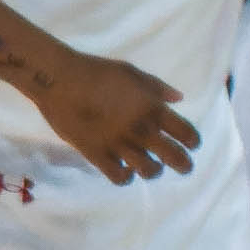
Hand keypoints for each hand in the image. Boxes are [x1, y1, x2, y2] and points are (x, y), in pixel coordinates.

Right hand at [30, 39, 199, 178]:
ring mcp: (118, 144)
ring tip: (150, 166)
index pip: (187, 133)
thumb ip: (157, 88)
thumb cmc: (96, 71)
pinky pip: (119, 177)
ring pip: (149, 171)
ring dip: (153, 170)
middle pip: (175, 158)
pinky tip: (124, 169)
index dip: (192, 142)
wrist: (57, 78)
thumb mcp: (132, 73)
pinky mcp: (96, 154)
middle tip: (183, 166)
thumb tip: (179, 99)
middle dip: (184, 165)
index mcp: (153, 109)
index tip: (191, 145)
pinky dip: (126, 177)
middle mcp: (140, 130)